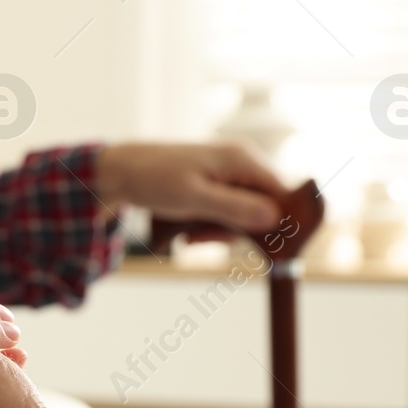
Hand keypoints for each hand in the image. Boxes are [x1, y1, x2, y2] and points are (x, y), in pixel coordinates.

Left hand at [95, 142, 286, 232]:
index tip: (267, 248)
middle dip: (241, 230)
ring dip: (223, 232)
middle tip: (205, 240)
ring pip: (248, 213)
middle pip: (267, 206)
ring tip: (193, 237)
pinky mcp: (221, 184)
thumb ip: (234, 208)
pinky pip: (231, 210)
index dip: (281, 222)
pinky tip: (192, 233)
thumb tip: (274, 218)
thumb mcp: (194, 199)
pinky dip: (215, 225)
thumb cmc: (156, 180)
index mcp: (243, 159)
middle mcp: (244, 162)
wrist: (124, 171)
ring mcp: (233, 173)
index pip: (283, 193)